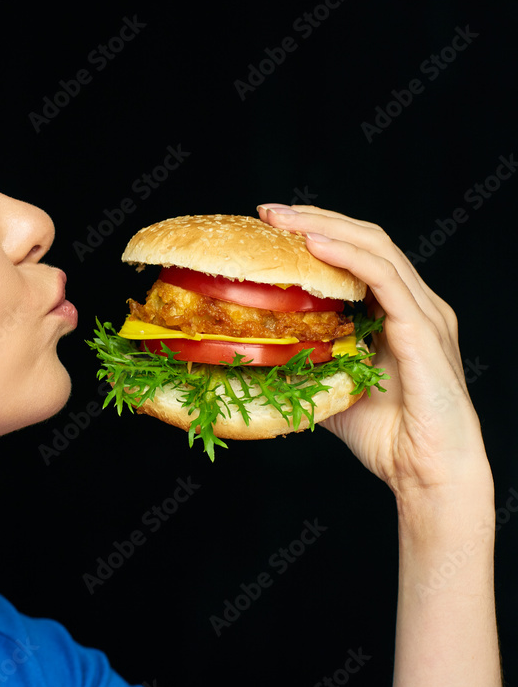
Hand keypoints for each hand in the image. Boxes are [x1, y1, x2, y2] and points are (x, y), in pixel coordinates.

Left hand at [256, 204, 491, 498]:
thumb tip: (260, 355)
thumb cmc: (386, 437)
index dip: (317, 233)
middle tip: (269, 212)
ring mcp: (423, 314)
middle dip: (315, 219)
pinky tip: (315, 245)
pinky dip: (348, 257)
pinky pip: (385, 280)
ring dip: (325, 228)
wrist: (426, 474)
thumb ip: (307, 364)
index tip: (270, 226)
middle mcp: (415, 304)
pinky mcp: (424, 330)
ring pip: (376, 249)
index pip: (358, 254)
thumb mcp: (331, 388)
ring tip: (284, 220)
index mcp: (397, 313)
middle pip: (366, 239)